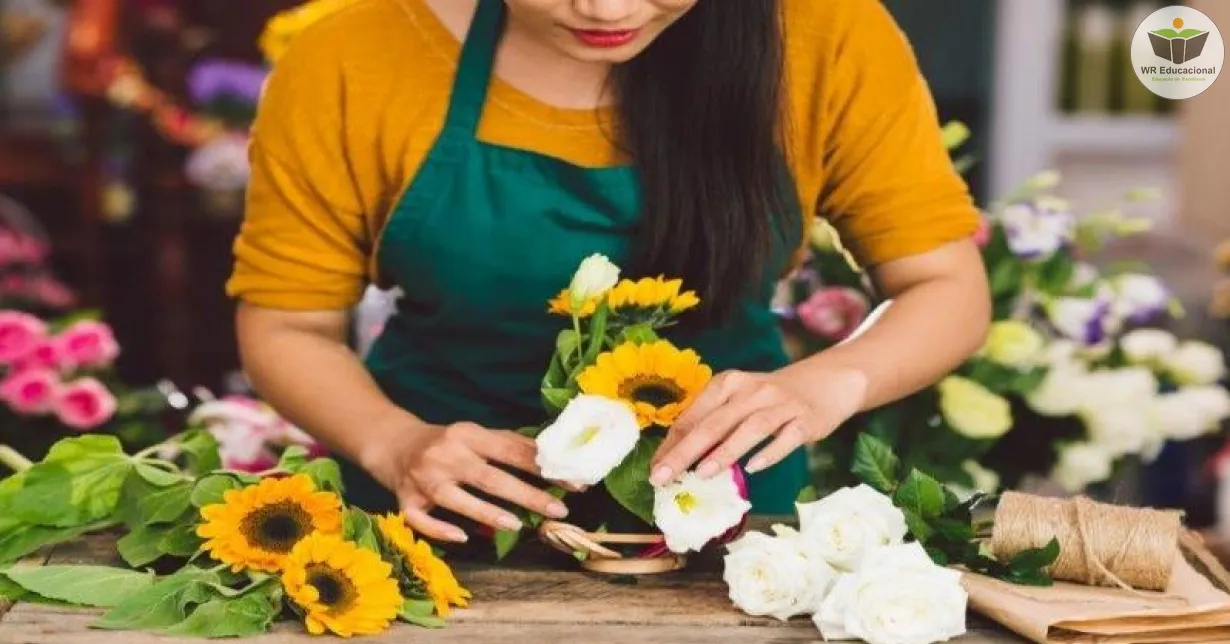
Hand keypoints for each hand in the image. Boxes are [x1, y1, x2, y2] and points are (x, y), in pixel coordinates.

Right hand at [364, 421, 569, 541]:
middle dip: (527, 494)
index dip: (543, 467)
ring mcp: (423, 479)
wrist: (392, 443)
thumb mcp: (474, 434)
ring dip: (488, 513)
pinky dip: (441, 530)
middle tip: (559, 510)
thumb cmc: (445, 442)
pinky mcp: (404, 500)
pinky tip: (464, 537)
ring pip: (457, 499)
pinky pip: (422, 521)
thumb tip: (551, 457)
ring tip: (518, 524)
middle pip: (489, 477)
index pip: (511, 451)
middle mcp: (445, 454)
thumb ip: (507, 444)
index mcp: (467, 434)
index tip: (573, 482)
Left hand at [649, 367, 865, 484]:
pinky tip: (754, 468)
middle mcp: (752, 390)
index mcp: (728, 384)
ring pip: (750, 427)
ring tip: (703, 473)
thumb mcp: (739, 400)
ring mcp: (780, 404)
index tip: (654, 470)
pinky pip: (787, 438)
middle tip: (663, 476)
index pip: (694, 416)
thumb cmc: (771, 398)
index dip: (672, 444)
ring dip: (725, 450)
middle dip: (686, 451)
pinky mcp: (805, 420)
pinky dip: (770, 452)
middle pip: (715, 422)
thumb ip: (713, 423)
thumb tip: (678, 459)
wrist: (826, 380)